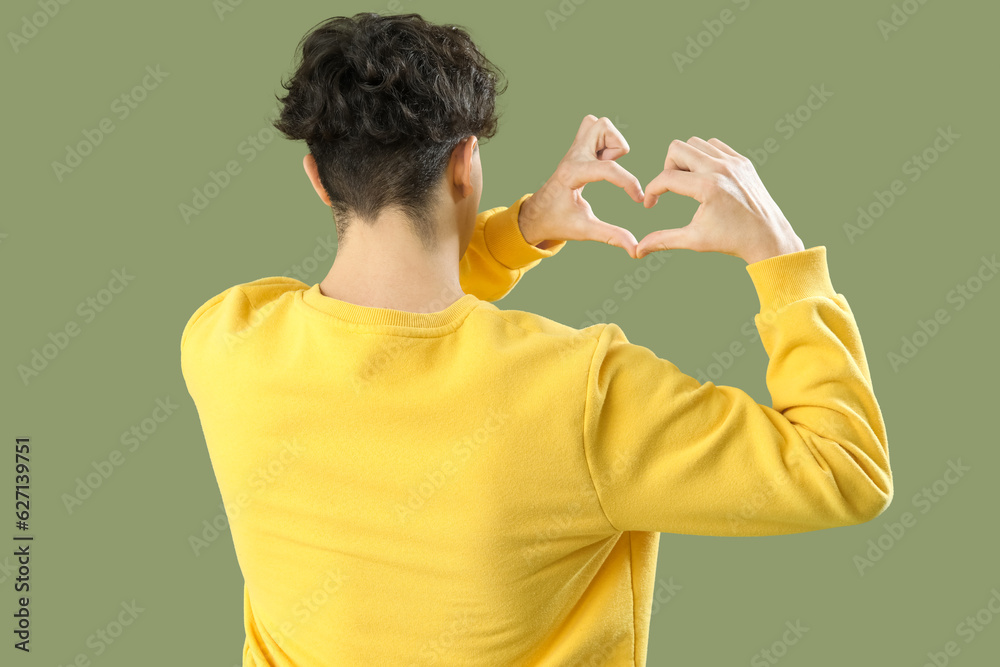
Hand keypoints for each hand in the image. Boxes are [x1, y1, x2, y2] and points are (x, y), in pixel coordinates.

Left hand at [518, 115, 644, 258]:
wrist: (536, 215)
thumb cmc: (558, 222)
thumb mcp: (584, 230)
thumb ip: (611, 236)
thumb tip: (635, 250)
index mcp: (571, 174)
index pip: (606, 168)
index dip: (628, 183)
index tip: (639, 200)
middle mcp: (572, 156)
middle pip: (600, 127)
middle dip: (616, 147)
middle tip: (612, 169)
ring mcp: (574, 150)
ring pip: (597, 124)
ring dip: (610, 141)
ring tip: (607, 165)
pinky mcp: (577, 150)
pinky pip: (594, 131)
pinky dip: (605, 142)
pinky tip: (604, 164)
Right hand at [636, 137, 803, 263]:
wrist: (768, 237)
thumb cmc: (730, 240)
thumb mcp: (694, 240)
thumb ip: (663, 240)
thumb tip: (637, 251)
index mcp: (707, 187)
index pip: (666, 178)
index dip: (651, 191)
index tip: (650, 204)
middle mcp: (720, 168)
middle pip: (677, 149)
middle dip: (667, 168)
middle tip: (672, 188)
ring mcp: (733, 162)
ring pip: (695, 143)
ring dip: (686, 160)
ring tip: (688, 183)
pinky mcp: (742, 161)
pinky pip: (715, 146)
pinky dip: (704, 157)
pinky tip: (704, 178)